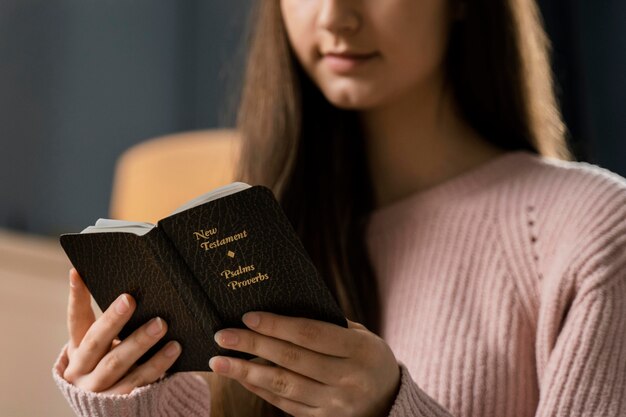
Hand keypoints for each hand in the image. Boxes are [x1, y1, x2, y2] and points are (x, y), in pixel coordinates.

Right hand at [61, 268, 181, 393]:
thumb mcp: (107, 346)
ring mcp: (98, 388)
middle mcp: (82, 369)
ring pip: (117, 363)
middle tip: (129, 299)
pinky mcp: (118, 402)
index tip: (77, 272)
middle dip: (113, 320)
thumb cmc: (113, 364)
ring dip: (140, 342)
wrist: (112, 408)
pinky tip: (173, 349)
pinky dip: (157, 365)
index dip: (75, 297)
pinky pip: (139, 381)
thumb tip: (134, 289)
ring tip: (162, 324)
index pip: (75, 320)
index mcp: (78, 349)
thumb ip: (114, 325)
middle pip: (97, 342)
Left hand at [209, 312, 399, 416]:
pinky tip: (242, 376)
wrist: (391, 401)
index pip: (310, 335)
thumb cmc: (369, 359)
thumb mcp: (361, 336)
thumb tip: (282, 311)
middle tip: (223, 335)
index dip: (277, 325)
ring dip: (247, 371)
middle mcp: (347, 379)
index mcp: (358, 350)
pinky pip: (285, 404)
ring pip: (283, 385)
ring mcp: (335, 404)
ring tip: (220, 360)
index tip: (248, 316)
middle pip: (291, 359)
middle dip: (252, 345)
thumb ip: (328, 325)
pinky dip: (260, 389)